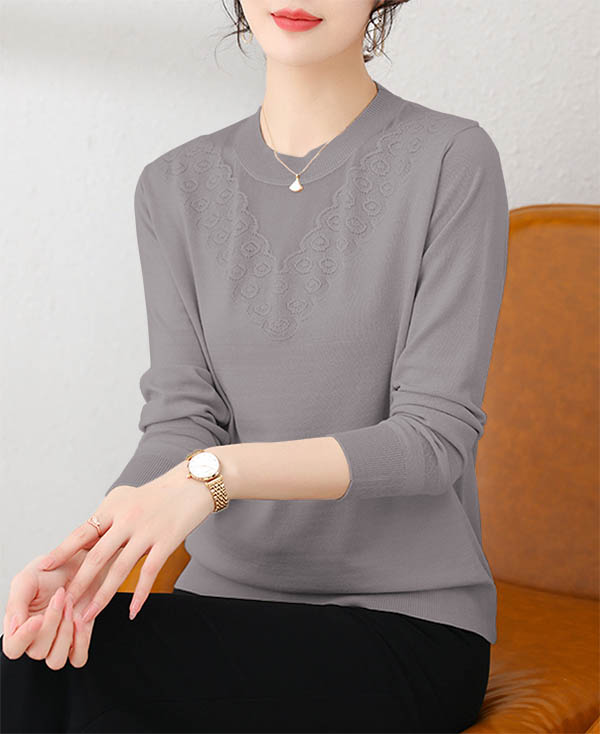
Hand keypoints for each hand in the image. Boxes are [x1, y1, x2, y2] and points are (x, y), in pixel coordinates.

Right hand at [2, 551, 93, 667]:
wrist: (78, 564)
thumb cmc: (49, 572)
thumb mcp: (27, 579)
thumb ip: (16, 602)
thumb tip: (14, 626)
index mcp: (19, 626)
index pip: (13, 648)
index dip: (23, 638)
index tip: (37, 618)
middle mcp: (36, 639)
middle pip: (37, 652)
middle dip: (52, 623)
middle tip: (60, 596)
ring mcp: (57, 642)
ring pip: (56, 660)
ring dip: (65, 633)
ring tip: (70, 605)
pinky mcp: (78, 641)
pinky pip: (78, 658)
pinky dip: (81, 642)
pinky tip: (81, 620)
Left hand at [37, 466, 212, 624]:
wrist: (192, 484)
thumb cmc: (157, 493)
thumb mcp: (125, 497)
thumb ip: (106, 517)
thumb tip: (85, 539)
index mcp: (114, 508)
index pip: (82, 532)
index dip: (62, 550)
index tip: (44, 567)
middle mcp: (127, 519)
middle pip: (97, 556)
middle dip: (79, 583)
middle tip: (64, 604)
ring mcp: (147, 531)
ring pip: (120, 569)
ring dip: (102, 596)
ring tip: (88, 616)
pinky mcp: (167, 541)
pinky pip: (149, 572)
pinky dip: (140, 594)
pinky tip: (132, 611)